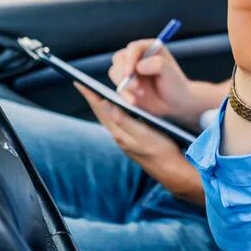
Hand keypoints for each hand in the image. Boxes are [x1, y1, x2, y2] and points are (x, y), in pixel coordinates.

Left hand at [75, 84, 203, 204]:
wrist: (171, 169)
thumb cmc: (160, 150)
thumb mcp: (143, 134)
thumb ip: (124, 120)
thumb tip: (105, 104)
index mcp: (119, 132)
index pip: (100, 109)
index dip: (90, 95)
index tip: (79, 82)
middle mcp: (119, 135)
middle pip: (101, 112)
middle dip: (92, 97)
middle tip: (84, 83)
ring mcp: (125, 138)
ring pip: (108, 117)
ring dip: (101, 103)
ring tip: (96, 92)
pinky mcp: (132, 139)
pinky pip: (117, 121)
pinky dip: (113, 110)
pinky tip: (117, 107)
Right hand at [109, 39, 197, 125]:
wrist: (175, 103)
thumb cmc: (175, 84)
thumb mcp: (170, 73)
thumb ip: (157, 64)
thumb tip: (138, 66)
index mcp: (150, 48)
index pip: (134, 48)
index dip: (130, 59)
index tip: (130, 73)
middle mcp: (138, 57)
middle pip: (119, 58)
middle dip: (124, 73)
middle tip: (136, 86)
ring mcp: (131, 71)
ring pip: (115, 72)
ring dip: (125, 84)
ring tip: (141, 94)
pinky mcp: (126, 84)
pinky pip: (118, 88)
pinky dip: (124, 95)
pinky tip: (134, 102)